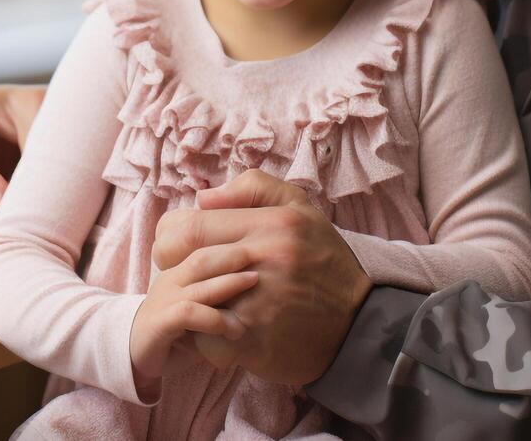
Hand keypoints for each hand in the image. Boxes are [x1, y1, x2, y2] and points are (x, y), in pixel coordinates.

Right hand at [129, 246, 259, 401]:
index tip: (264, 242)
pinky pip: (188, 313)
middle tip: (266, 253)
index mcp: (180, 270)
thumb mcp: (204, 309)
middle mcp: (171, 279)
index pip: (204, 244)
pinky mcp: (159, 323)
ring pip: (197, 279)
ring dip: (230, 281)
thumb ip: (225, 297)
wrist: (135, 355)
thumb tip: (264, 289)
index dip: (232, 241)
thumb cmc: (178, 331)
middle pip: (203, 256)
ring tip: (256, 282)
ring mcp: (164, 299)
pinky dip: (214, 318)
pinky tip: (233, 328)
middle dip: (235, 253)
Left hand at [153, 169, 371, 384]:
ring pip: (194, 301)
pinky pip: (208, 336)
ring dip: (187, 303)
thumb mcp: (301, 209)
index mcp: (273, 224)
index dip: (171, 237)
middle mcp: (266, 259)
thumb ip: (253, 190)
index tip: (177, 247)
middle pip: (187, 262)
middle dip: (172, 271)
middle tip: (180, 276)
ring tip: (195, 300)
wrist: (359, 324)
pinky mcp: (256, 341)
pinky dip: (204, 336)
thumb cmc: (323, 262)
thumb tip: (202, 198)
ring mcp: (260, 302)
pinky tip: (216, 331)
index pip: (190, 225)